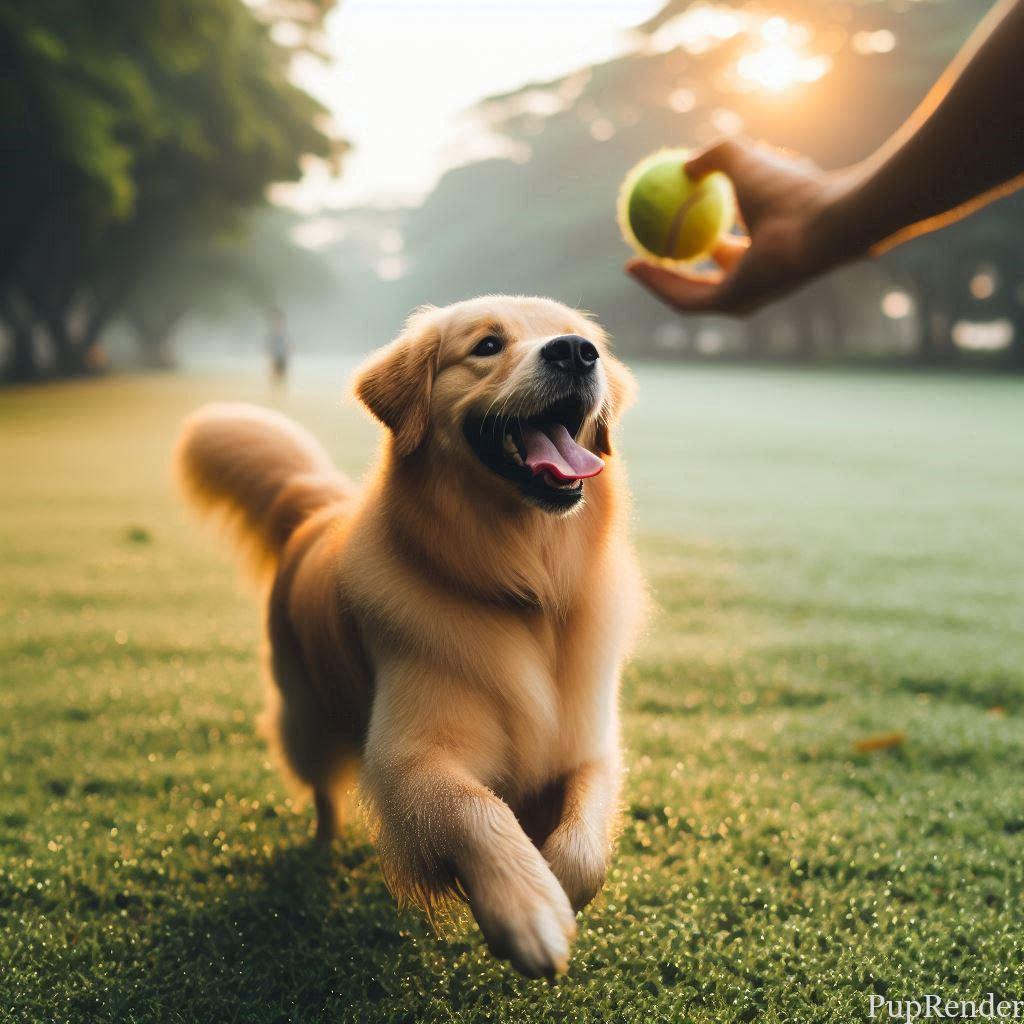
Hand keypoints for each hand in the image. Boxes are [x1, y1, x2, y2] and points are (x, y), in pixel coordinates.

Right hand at [625, 138, 863, 315]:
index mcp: (761, 246)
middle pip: (700, 277)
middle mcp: (753, 277)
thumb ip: (715, 157)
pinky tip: (637, 265)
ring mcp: (743, 295)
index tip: (659, 223)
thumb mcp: (744, 160)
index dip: (686, 237)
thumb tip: (687, 164)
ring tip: (631, 264)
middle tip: (641, 250)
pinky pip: (686, 296)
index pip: (717, 247)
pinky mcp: (731, 304)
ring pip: (688, 292)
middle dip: (667, 269)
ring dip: (657, 280)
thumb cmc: (790, 189)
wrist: (822, 221)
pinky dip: (660, 282)